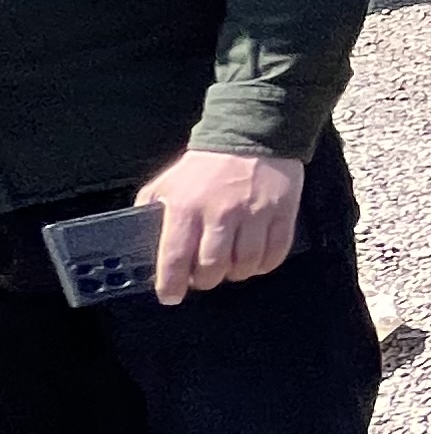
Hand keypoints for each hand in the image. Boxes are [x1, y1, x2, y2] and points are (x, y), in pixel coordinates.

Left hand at [139, 150, 304, 305]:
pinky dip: (264, 265)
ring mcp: (254, 214)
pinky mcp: (282, 213)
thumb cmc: (206, 166)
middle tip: (205, 276)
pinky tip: (255, 260)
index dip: (171, 283)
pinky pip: (275, 254)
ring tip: (231, 266)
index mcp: (186, 206)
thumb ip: (153, 211)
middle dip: (206, 279)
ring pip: (245, 265)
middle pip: (213, 267)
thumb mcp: (168, 183)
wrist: (251, 137)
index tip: (170, 296)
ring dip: (236, 273)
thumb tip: (145, 242)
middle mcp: (220, 213)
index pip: (175, 256)